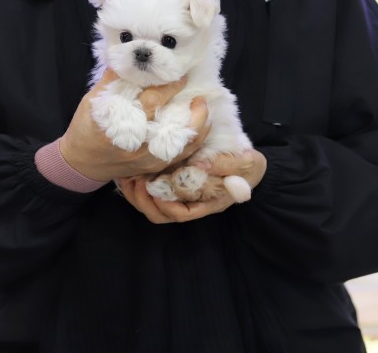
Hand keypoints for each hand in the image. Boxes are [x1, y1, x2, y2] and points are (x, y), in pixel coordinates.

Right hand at [59, 70, 210, 181]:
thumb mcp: (92, 101)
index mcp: (119, 125)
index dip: (168, 88)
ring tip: (204, 111)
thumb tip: (129, 58)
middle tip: (201, 99)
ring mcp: (145, 160)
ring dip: (199, 129)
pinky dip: (192, 143)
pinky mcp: (151, 168)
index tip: (181, 77)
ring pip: (182, 148)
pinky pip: (179, 158)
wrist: (81, 163)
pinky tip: (199, 129)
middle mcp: (135, 145)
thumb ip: (112, 81)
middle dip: (194, 114)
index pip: (151, 103)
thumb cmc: (85, 129)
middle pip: (174, 130)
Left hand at [116, 147, 266, 223]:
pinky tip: (132, 170)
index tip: (154, 188)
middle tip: (135, 180)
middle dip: (144, 202)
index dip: (166, 206)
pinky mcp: (175, 182)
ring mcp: (183, 194)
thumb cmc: (249, 166)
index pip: (183, 214)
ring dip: (137, 194)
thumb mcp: (245, 163)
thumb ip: (225, 164)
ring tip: (128, 176)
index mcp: (208, 203)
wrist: (249, 162)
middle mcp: (192, 202)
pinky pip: (153, 191)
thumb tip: (199, 165)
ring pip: (153, 206)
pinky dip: (139, 184)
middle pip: (162, 215)